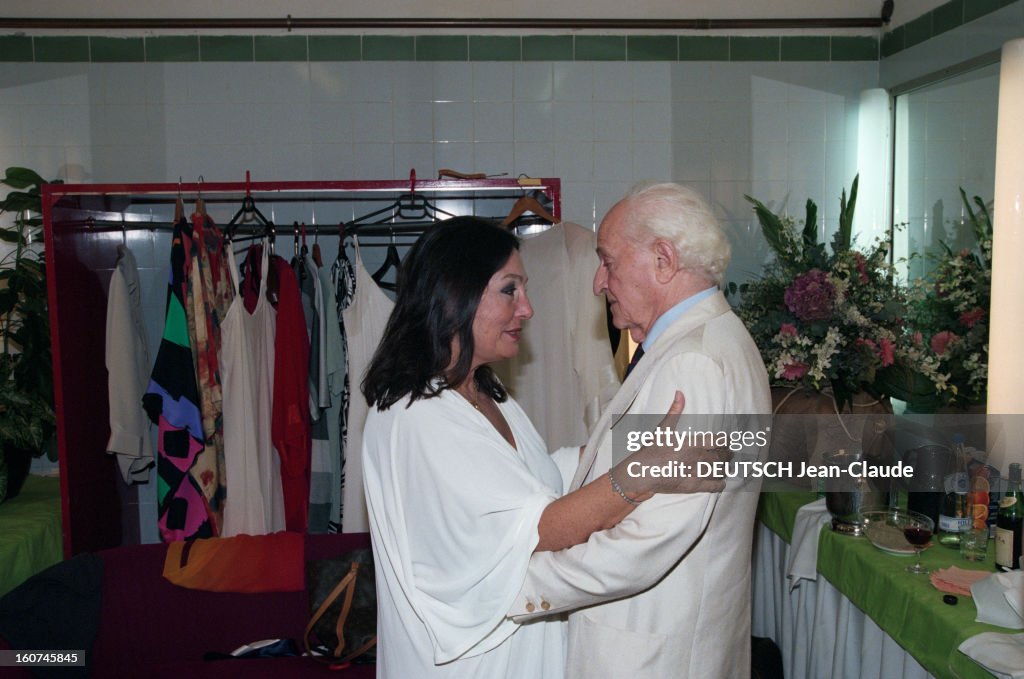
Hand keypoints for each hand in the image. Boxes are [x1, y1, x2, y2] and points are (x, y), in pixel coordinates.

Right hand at [609, 391, 729, 500]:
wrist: (642, 473)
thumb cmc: (651, 450)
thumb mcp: (663, 429)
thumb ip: (674, 411)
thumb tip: (680, 393)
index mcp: (693, 443)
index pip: (720, 441)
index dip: (726, 440)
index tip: (727, 440)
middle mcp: (698, 458)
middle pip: (723, 456)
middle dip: (728, 454)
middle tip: (729, 453)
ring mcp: (697, 474)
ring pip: (721, 471)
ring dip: (725, 467)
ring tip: (725, 466)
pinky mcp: (694, 487)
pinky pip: (715, 486)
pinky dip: (720, 483)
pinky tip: (719, 481)